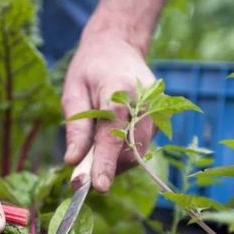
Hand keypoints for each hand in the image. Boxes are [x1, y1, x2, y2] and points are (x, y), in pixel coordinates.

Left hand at [61, 20, 154, 191]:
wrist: (118, 47)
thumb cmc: (90, 70)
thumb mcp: (73, 93)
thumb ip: (75, 129)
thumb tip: (73, 161)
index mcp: (119, 91)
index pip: (113, 133)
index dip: (105, 162)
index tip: (98, 186)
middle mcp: (145, 102)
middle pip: (128, 150)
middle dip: (106, 168)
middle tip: (80, 177)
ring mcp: (157, 112)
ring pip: (136, 154)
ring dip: (113, 163)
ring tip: (92, 151)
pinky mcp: (160, 120)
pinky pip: (140, 148)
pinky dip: (122, 154)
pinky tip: (107, 141)